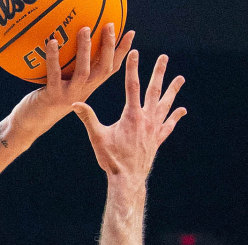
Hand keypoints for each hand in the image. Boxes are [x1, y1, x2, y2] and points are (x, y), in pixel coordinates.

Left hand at [11, 24, 135, 135]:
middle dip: (109, 47)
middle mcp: (82, 92)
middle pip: (102, 68)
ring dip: (85, 50)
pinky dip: (53, 57)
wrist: (30, 125)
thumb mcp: (63, 85)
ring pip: (83, 71)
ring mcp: (68, 96)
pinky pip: (54, 74)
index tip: (131, 32)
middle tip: (109, 26)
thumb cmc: (45, 100)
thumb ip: (72, 71)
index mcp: (88, 88)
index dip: (122, 52)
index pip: (110, 69)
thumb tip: (74, 44)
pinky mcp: (52, 97)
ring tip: (84, 29)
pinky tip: (53, 42)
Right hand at [73, 51, 185, 179]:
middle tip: (164, 58)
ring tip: (180, 78)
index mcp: (131, 115)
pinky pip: (168, 124)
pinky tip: (181, 110)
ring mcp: (154, 128)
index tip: (135, 53)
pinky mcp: (157, 139)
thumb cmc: (111, 159)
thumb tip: (75, 103)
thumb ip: (88, 118)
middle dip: (158, 72)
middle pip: (154, 90)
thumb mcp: (97, 137)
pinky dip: (175, 116)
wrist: (128, 178)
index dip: (132, 68)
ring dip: (173, 90)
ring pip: (165, 104)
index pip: (132, 86)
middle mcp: (146, 118)